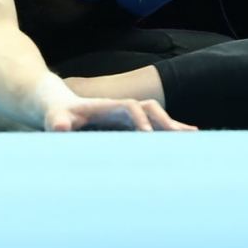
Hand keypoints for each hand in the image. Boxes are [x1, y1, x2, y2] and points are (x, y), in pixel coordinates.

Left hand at [43, 94, 196, 131]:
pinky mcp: (127, 125)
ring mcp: (126, 116)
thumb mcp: (54, 118)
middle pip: (150, 109)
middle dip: (165, 121)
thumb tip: (60, 128)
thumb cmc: (56, 114)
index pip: (131, 107)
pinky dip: (166, 132)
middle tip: (182, 137)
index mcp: (107, 107)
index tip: (147, 135)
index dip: (140, 119)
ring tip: (193, 137)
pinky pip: (152, 126)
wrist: (57, 105)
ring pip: (155, 116)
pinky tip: (181, 141)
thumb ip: (58, 122)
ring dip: (172, 125)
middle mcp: (121, 108)